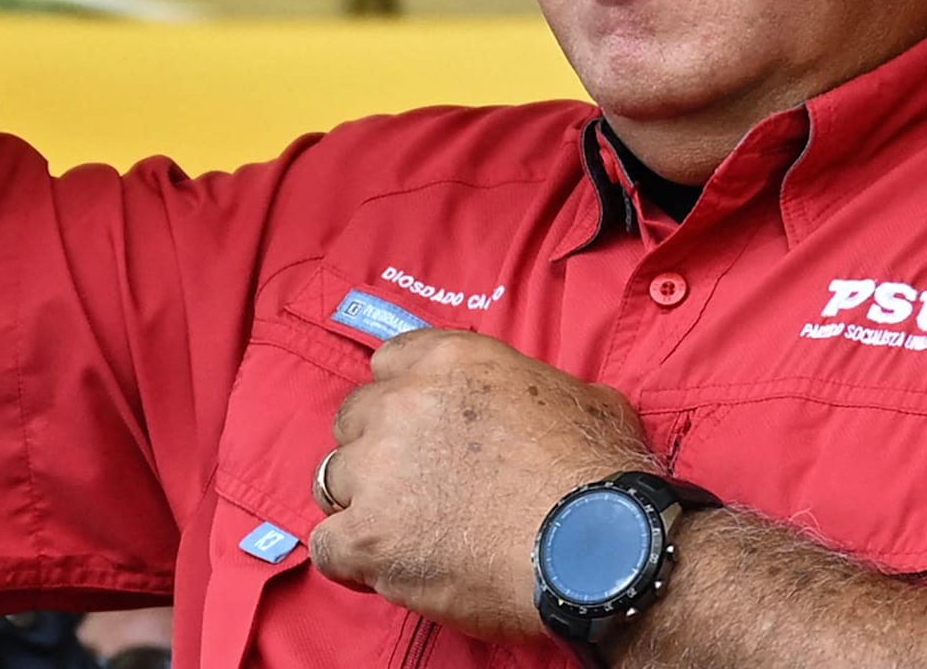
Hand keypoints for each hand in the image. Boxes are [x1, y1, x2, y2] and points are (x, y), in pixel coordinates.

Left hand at [310, 330, 655, 640]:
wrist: (596, 546)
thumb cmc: (599, 473)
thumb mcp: (579, 396)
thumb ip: (533, 389)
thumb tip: (544, 406)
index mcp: (450, 360)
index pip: (389, 362)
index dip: (402, 395)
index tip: (419, 424)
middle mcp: (402, 405)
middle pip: (354, 419)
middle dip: (378, 447)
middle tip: (414, 481)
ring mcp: (378, 471)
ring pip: (334, 479)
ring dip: (362, 500)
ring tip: (401, 527)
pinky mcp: (368, 538)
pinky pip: (327, 545)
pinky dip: (351, 558)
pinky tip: (384, 565)